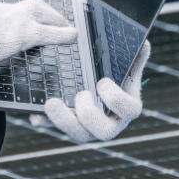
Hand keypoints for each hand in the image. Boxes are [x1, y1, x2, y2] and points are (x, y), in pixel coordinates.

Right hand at [0, 0, 76, 74]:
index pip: (11, 8)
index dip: (25, 15)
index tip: (30, 19)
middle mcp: (2, 9)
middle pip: (32, 6)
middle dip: (46, 14)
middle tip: (58, 22)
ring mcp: (11, 20)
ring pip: (42, 15)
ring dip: (57, 22)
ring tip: (68, 30)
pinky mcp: (19, 35)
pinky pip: (48, 33)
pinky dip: (63, 34)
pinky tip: (73, 36)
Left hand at [30, 40, 149, 142]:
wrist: (96, 88)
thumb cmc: (114, 78)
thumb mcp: (123, 68)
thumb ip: (133, 58)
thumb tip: (143, 43)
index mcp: (127, 108)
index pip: (129, 110)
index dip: (116, 99)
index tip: (102, 81)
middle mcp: (110, 124)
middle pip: (104, 131)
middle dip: (89, 113)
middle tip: (81, 94)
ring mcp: (89, 129)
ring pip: (79, 135)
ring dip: (64, 120)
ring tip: (51, 102)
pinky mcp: (69, 128)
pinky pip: (56, 130)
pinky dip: (45, 122)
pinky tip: (35, 115)